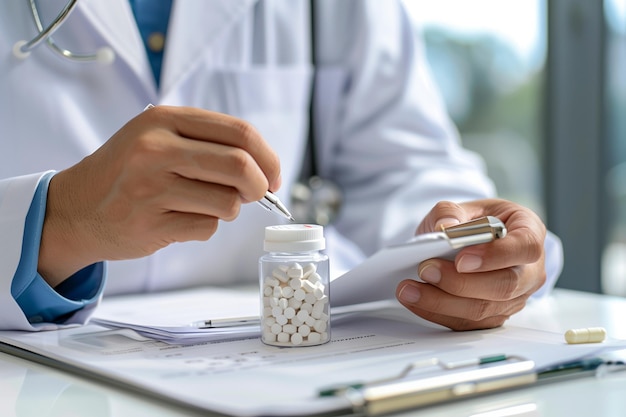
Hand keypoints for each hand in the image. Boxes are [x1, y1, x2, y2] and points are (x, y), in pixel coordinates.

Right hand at [38, 106, 280, 285]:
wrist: (76, 208)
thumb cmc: (128, 171)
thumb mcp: (159, 137)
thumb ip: (209, 143)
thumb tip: (266, 169)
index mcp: (165, 120)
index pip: (240, 132)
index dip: (268, 157)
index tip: (274, 175)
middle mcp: (156, 149)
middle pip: (240, 166)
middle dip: (259, 186)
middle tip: (255, 194)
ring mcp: (151, 187)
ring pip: (228, 202)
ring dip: (229, 209)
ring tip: (205, 205)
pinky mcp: (149, 223)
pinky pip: (206, 228)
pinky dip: (205, 226)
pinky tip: (179, 219)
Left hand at [395, 199, 546, 330]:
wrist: (470, 240)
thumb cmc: (473, 222)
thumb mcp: (461, 207)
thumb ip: (450, 212)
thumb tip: (445, 227)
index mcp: (529, 232)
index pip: (525, 247)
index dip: (495, 256)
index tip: (461, 259)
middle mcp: (529, 269)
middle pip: (504, 285)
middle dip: (460, 282)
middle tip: (425, 269)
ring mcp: (515, 297)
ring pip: (483, 309)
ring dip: (441, 301)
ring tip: (409, 288)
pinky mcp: (494, 315)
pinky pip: (468, 322)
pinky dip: (437, 312)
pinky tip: (415, 300)